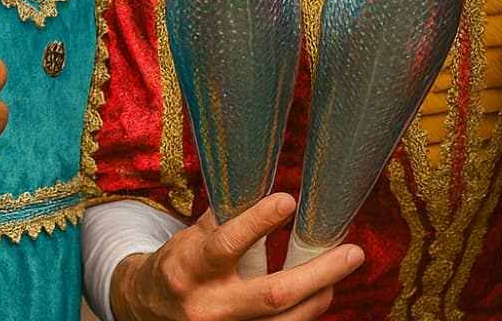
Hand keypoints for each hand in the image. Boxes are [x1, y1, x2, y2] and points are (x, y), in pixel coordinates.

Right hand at [111, 193, 364, 320]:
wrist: (148, 308)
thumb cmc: (180, 263)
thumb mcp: (193, 236)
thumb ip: (230, 218)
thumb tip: (275, 192)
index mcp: (189, 269)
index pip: (225, 246)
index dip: (257, 223)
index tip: (289, 200)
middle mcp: (207, 306)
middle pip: (272, 295)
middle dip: (319, 274)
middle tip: (353, 251)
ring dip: (321, 295)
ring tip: (343, 268)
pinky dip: (306, 312)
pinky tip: (321, 292)